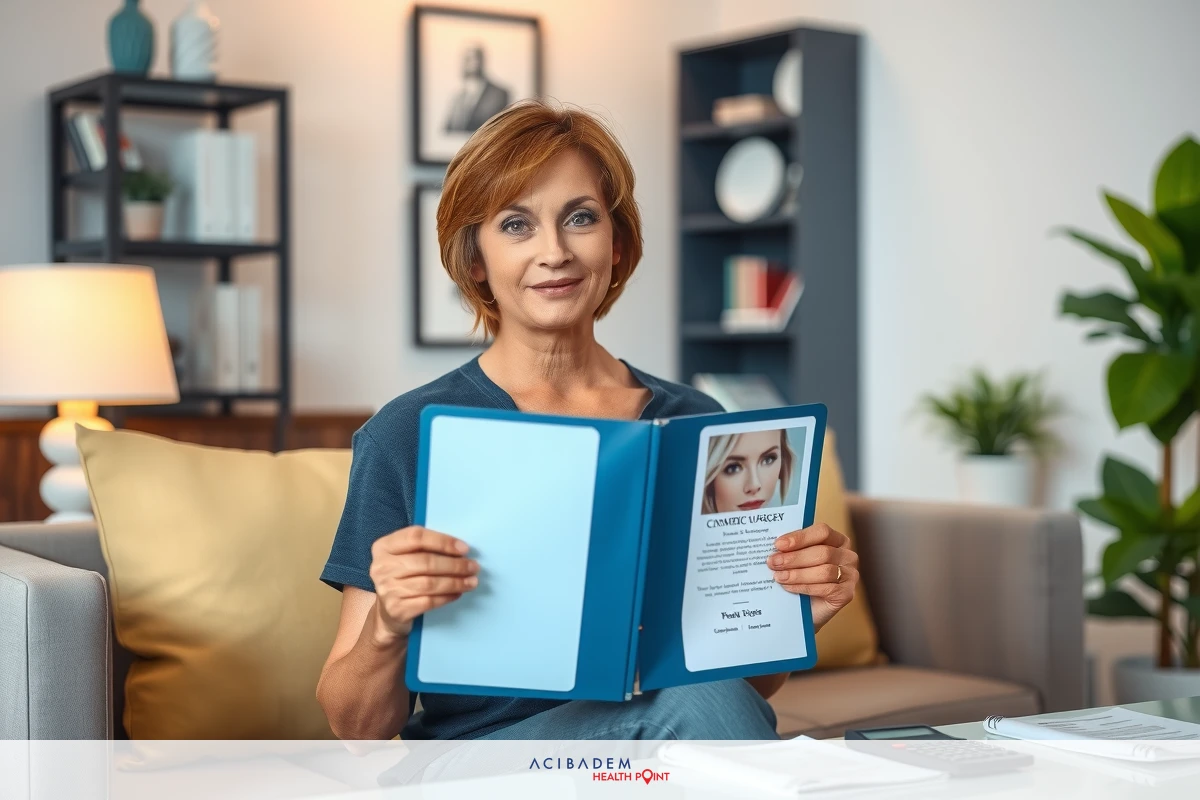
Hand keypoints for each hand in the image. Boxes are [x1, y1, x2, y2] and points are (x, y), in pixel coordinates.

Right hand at [368, 526, 478, 641]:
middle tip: (473, 567)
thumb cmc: (404, 577)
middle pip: (425, 562)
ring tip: (472, 581)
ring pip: (429, 583)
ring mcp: (387, 589)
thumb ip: (425, 548)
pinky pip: (428, 601)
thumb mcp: (407, 557)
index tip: (464, 548)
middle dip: (454, 565)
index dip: (442, 541)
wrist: (389, 612)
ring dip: (455, 582)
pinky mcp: (396, 609)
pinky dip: (447, 597)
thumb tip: (460, 548)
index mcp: (384, 546)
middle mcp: (381, 567)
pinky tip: (458, 593)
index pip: (415, 537)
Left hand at [766, 523, 858, 629]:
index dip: (800, 537)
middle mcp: (847, 556)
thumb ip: (792, 550)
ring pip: (824, 571)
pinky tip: (788, 587)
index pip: (822, 532)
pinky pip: (825, 588)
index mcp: (837, 540)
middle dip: (794, 558)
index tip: (779, 544)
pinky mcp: (846, 594)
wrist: (805, 610)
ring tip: (778, 576)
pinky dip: (803, 587)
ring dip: (797, 574)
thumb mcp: (797, 560)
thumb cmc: (801, 579)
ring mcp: (850, 575)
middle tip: (773, 562)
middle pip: (822, 552)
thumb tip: (776, 546)